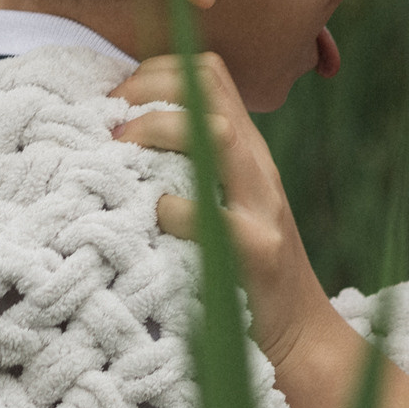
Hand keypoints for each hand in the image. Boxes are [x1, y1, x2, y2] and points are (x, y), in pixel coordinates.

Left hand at [111, 53, 343, 382]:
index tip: (114, 103)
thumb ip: (186, 170)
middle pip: (208, 85)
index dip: (155, 70)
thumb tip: (111, 142)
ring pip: (215, 134)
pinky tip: (153, 222)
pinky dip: (173, 211)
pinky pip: (213, 217)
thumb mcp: (222, 205)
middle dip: (147, 90)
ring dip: (158, 132)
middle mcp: (257, 167)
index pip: (206, 71)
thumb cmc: (241, 273)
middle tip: (108, 128)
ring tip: (120, 156)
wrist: (300, 337)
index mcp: (245, 150)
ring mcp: (262, 207)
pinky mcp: (259, 254)